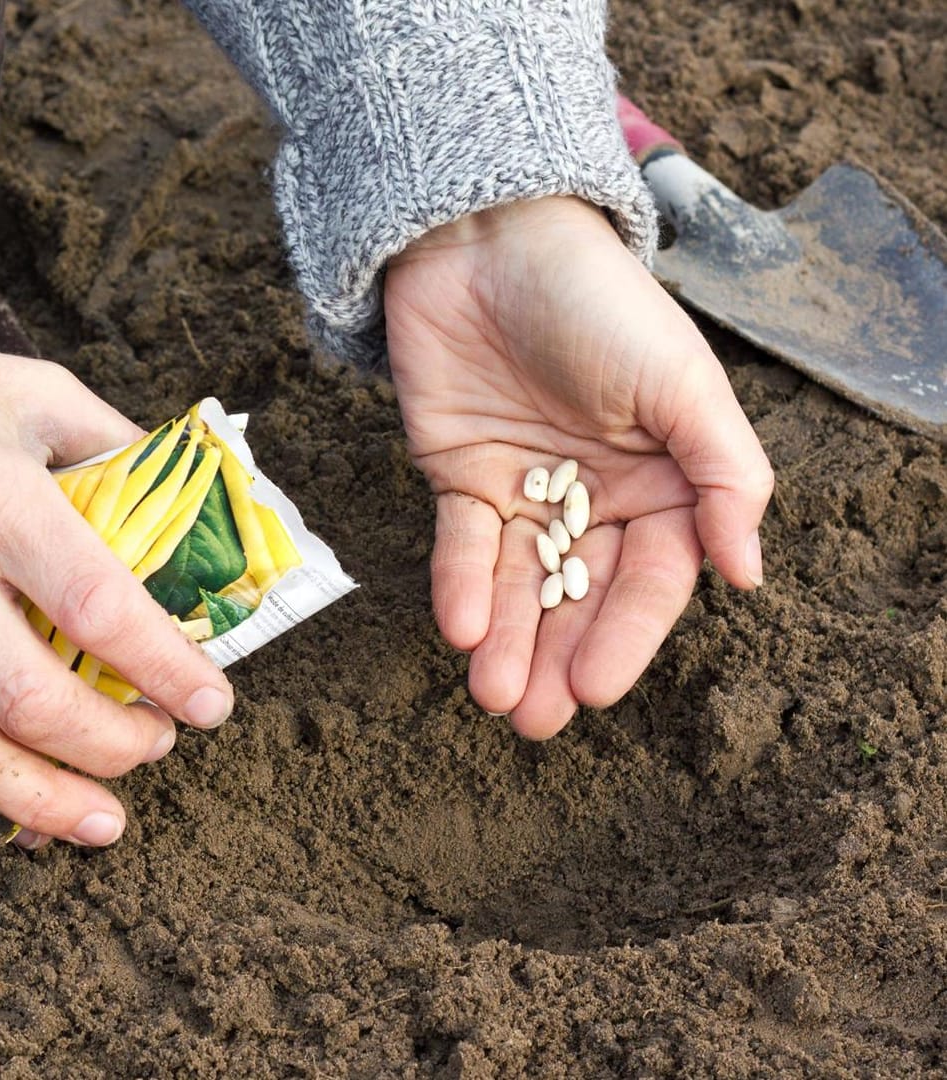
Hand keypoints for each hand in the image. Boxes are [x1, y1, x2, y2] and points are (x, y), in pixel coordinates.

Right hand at [0, 346, 233, 846]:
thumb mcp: (33, 394)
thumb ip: (113, 449)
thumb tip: (188, 513)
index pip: (100, 608)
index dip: (167, 668)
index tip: (212, 702)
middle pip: (35, 702)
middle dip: (114, 745)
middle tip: (158, 744)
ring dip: (44, 803)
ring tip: (103, 822)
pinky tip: (17, 804)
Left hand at [384, 196, 772, 737]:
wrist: (486, 239)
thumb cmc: (598, 302)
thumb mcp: (683, 382)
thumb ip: (725, 476)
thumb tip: (750, 573)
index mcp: (665, 481)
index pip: (651, 578)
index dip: (625, 635)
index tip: (597, 689)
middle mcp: (597, 495)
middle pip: (580, 595)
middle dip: (559, 658)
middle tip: (534, 721)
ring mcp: (525, 490)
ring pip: (520, 585)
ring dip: (509, 643)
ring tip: (495, 700)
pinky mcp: (460, 476)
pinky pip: (463, 546)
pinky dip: (461, 586)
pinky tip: (462, 629)